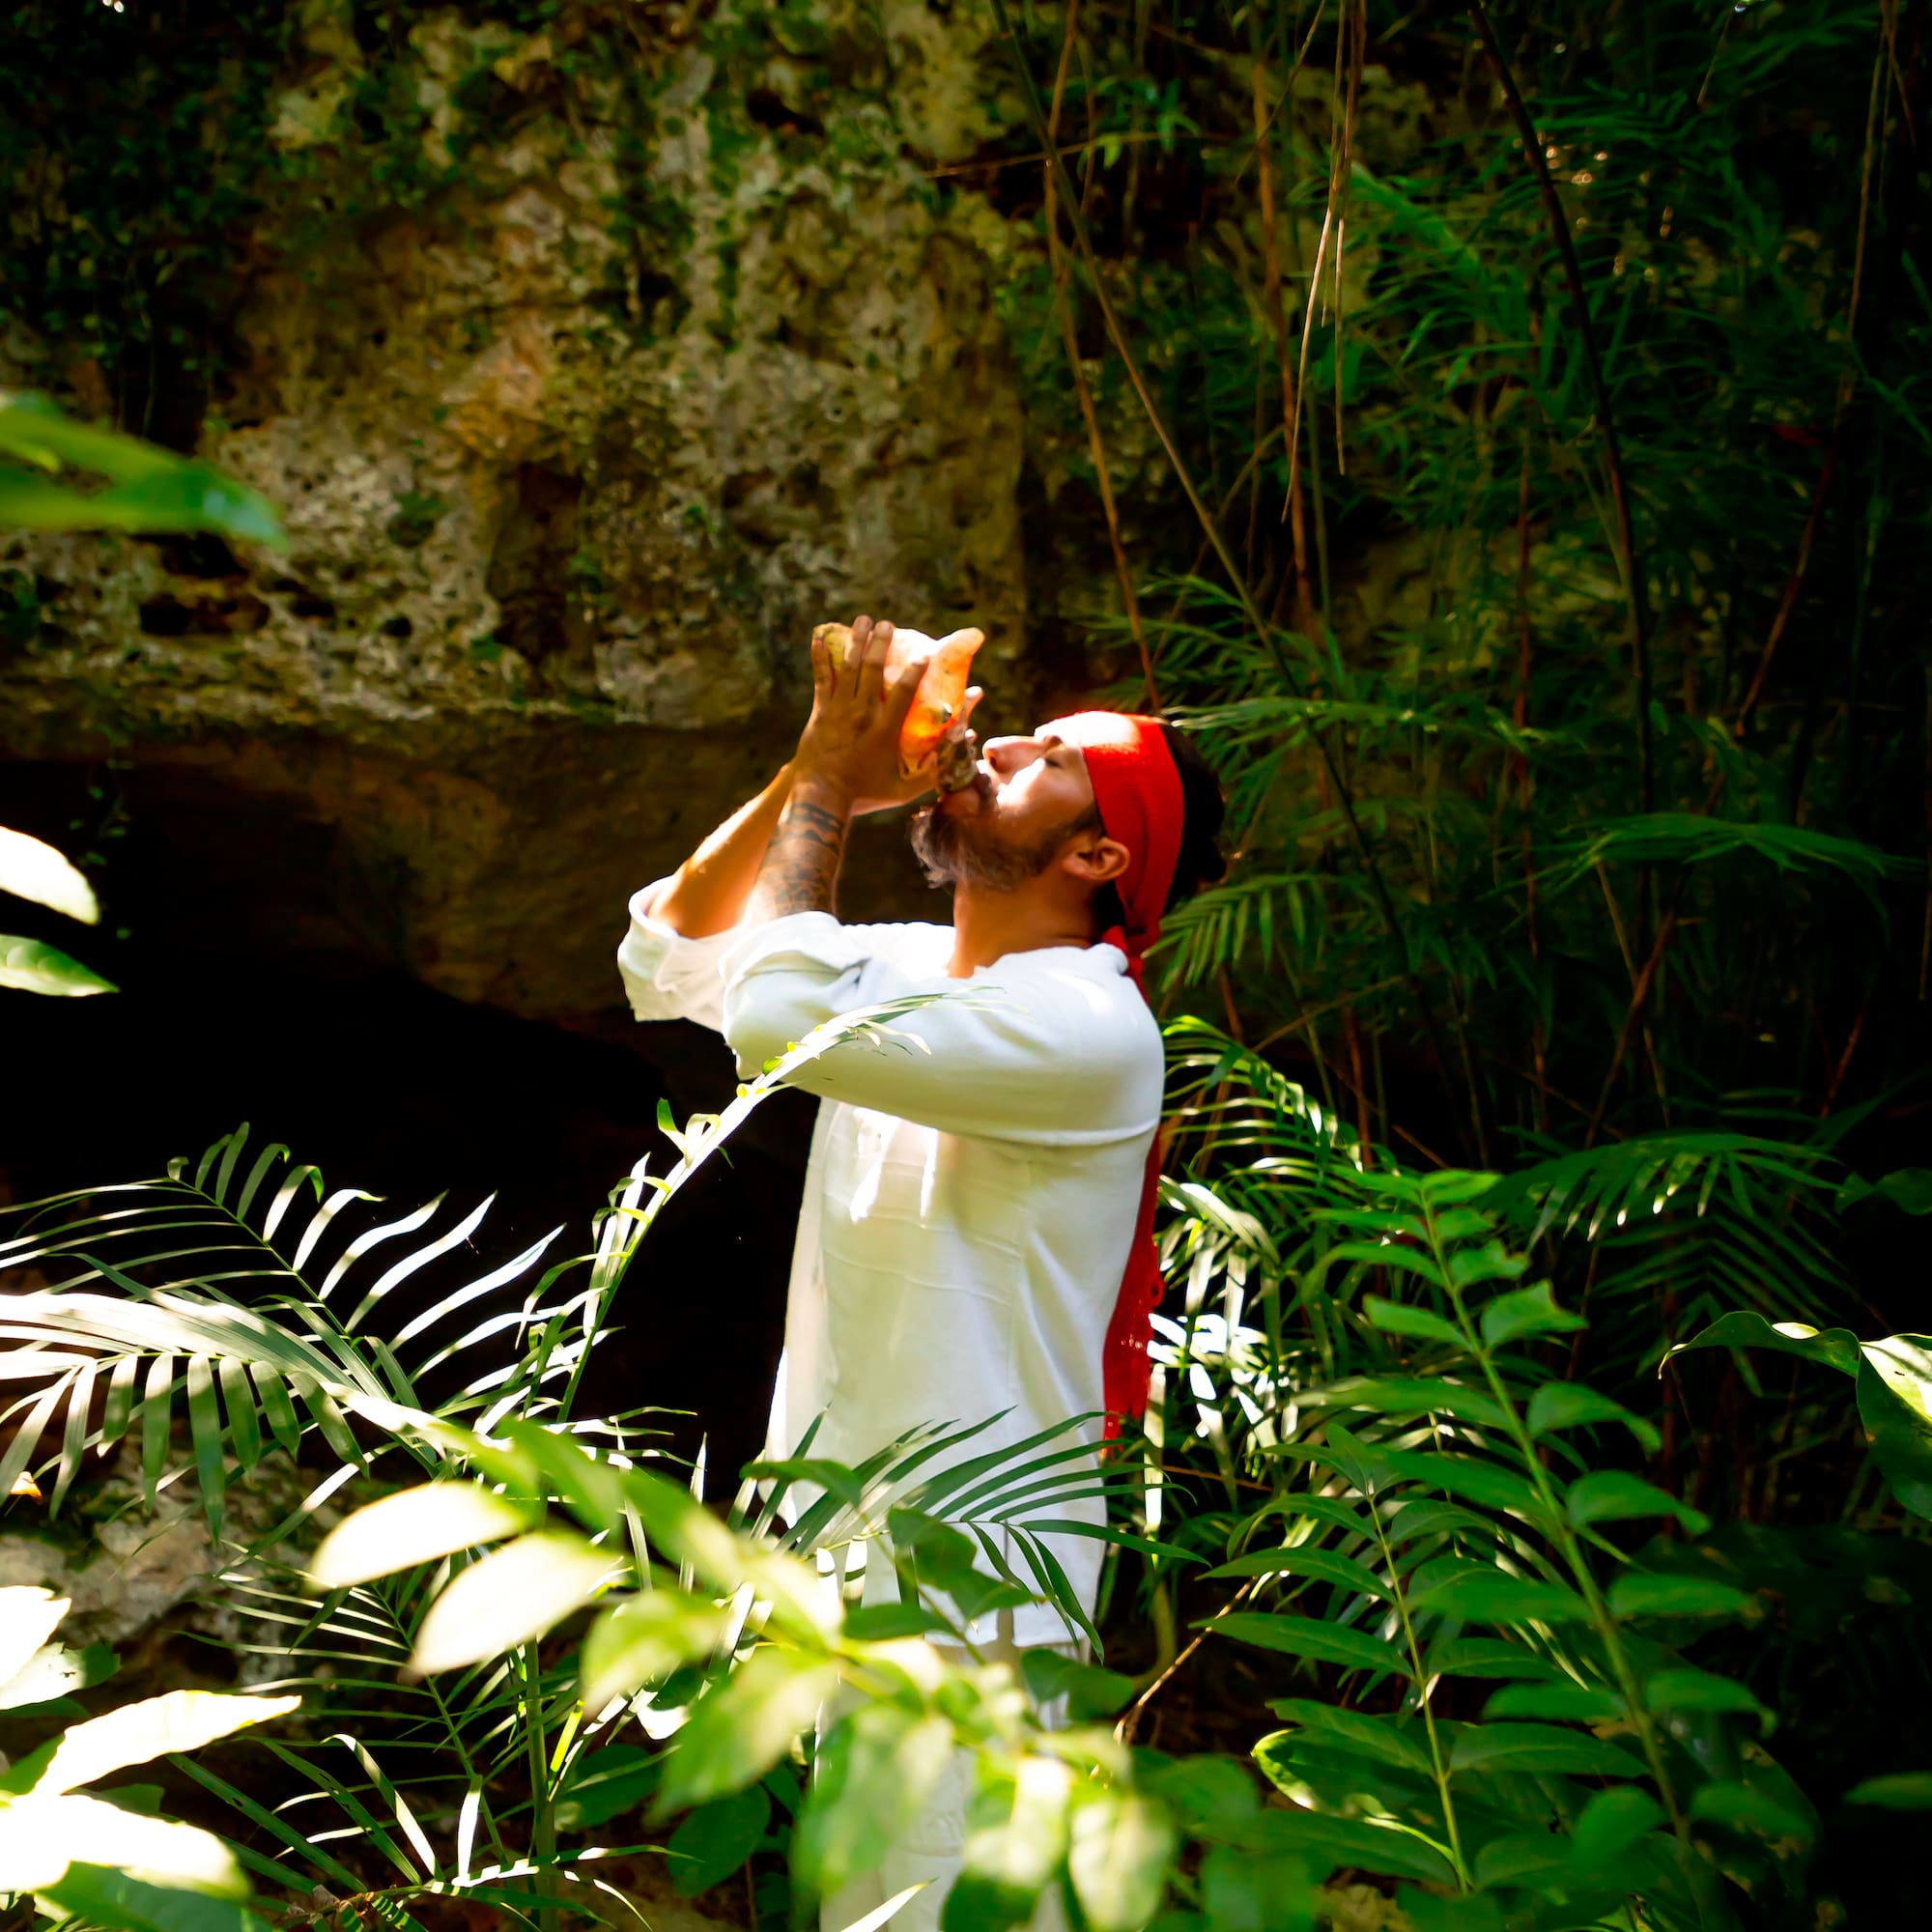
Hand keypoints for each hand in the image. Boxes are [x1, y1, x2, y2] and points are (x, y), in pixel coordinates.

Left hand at [795, 614, 924, 812]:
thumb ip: (929, 775)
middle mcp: (862, 715)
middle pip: (873, 671)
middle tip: (888, 624)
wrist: (820, 798)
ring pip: (849, 669)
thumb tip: (950, 755)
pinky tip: (819, 638)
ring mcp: (839, 711)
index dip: (915, 672)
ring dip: (857, 642)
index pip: (904, 695)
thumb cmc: (864, 796)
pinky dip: (820, 658)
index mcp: (885, 732)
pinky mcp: (820, 712)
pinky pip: (821, 679)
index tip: (924, 655)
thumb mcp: (902, 791)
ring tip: (864, 621)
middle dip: (881, 643)